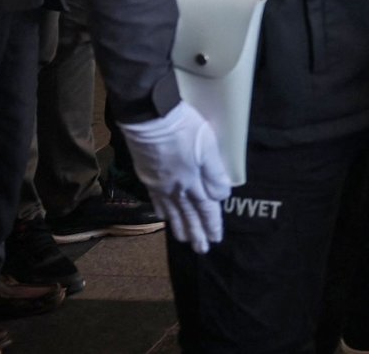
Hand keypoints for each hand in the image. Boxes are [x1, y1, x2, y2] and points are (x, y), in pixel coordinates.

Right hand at [119, 101, 232, 254]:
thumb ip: (214, 173)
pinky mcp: (147, 176)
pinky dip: (163, 213)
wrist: (148, 117)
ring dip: (179, 227)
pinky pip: (157, 201)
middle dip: (196, 233)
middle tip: (202, 249)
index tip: (216, 239)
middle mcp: (174, 188)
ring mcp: (158, 183)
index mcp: (191, 181)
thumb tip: (221, 197)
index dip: (211, 224)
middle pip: (188, 214)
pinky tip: (165, 217)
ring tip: (184, 240)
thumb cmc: (183, 128)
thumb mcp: (207, 146)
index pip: (205, 208)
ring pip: (171, 211)